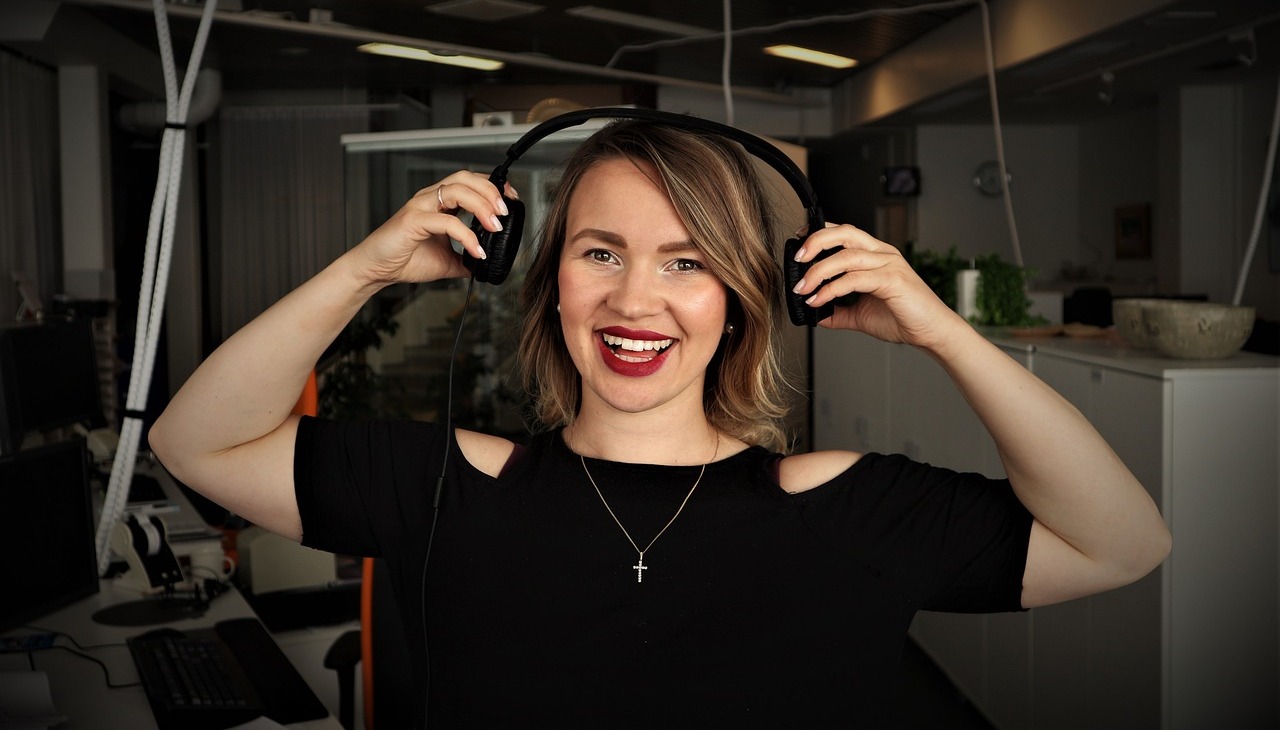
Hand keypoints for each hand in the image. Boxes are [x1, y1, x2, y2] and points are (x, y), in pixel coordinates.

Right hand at [349, 171, 514, 287]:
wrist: (376, 270)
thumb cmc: (404, 259)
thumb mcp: (446, 260)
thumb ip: (466, 258)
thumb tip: (486, 264)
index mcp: (438, 203)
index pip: (469, 182)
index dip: (492, 186)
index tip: (511, 199)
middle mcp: (429, 198)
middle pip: (464, 178)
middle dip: (490, 190)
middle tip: (505, 210)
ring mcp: (420, 206)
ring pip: (455, 191)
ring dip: (481, 205)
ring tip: (495, 225)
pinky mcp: (412, 220)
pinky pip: (446, 221)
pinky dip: (466, 235)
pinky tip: (477, 250)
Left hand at [789, 224, 967, 350]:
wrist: (931, 333)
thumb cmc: (904, 318)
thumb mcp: (861, 314)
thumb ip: (839, 311)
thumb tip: (816, 313)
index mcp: (876, 255)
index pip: (845, 232)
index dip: (820, 232)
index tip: (799, 242)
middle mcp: (883, 254)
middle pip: (845, 233)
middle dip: (816, 241)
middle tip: (797, 259)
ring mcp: (889, 265)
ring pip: (846, 256)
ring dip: (818, 271)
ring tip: (802, 287)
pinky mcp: (893, 280)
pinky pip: (854, 279)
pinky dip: (831, 289)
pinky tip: (818, 300)